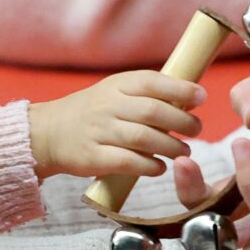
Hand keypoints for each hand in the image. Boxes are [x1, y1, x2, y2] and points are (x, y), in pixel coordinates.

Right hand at [28, 70, 205, 178]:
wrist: (48, 133)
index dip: (180, 89)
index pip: (152, 82)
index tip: (201, 97)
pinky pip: (127, 162)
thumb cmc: (93, 113)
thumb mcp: (115, 92)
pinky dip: (149, 166)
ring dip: (170, 146)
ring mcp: (99, 131)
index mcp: (117, 85)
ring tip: (184, 151)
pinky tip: (160, 167)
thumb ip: (147, 94)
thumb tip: (191, 96)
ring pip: (143, 138)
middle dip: (182, 121)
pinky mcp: (92, 157)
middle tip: (196, 129)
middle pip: (153, 112)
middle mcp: (108, 106)